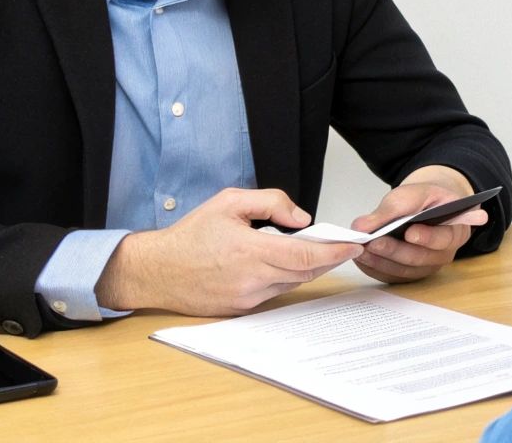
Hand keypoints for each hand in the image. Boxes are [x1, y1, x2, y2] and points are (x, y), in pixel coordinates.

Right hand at [96, 188, 362, 315]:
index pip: (306, 256)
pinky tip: (283, 264)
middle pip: (305, 273)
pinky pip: (273, 292)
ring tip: (315, 251)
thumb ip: (271, 203)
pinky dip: (284, 277)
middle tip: (344, 246)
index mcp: (251, 251)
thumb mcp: (229, 202)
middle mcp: (252, 280)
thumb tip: (302, 219)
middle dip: (328, 259)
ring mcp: (247, 298)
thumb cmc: (190, 235)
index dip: (335, 252)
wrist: (156, 271)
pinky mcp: (241, 309)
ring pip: (291, 283)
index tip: (355, 246)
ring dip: (306, 269)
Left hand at [349, 166, 487, 284]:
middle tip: (374, 242)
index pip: (444, 238)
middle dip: (394, 250)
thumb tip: (362, 226)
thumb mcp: (413, 194)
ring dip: (380, 261)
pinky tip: (361, 258)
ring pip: (403, 270)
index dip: (427, 237)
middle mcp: (443, 254)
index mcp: (455, 231)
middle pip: (420, 258)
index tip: (410, 233)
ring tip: (361, 249)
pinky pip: (392, 276)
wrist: (423, 207)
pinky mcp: (409, 274)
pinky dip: (375, 268)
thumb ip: (391, 209)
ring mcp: (426, 267)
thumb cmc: (423, 200)